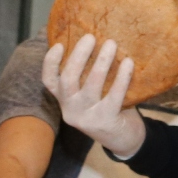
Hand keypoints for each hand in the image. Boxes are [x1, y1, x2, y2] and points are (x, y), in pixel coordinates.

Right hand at [42, 36, 146, 157]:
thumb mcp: (89, 94)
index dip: (50, 62)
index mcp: (64, 100)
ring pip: (91, 85)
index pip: (49, 81)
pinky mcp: (106, 121)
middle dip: (78, 56)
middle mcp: (70, 109)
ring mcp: (87, 117)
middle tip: (91, 37)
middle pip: (68, 80)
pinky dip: (122, 77)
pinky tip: (128, 63)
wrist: (122, 140)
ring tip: (112, 44)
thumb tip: (92, 41)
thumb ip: (85, 75)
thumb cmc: (106, 108)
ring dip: (102, 61)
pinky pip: (114, 95)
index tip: (59, 44)